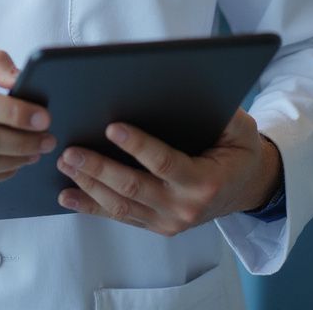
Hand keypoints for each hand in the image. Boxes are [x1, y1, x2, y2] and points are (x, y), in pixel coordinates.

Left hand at [55, 108, 282, 236]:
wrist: (247, 188)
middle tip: (71, 149)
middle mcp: (184, 207)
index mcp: (204, 181)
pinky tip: (67, 196)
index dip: (137, 145)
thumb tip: (184, 87)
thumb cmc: (237, 150)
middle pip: (133, 187)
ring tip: (64, 163)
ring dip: (88, 184)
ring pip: (120, 204)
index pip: (164, 162)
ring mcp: (168, 221)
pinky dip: (90, 207)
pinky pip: (119, 216)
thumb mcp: (238, 127)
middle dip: (98, 168)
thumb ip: (218, 112)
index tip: (111, 127)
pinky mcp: (155, 225)